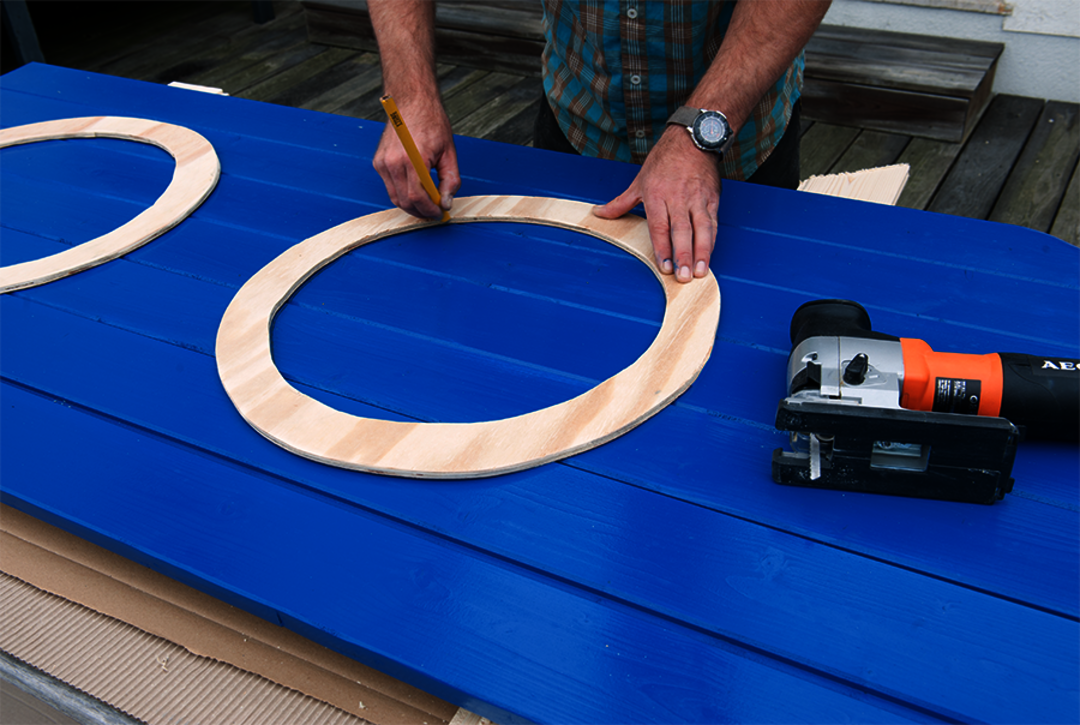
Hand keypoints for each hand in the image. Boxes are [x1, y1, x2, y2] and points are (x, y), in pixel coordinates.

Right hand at [373, 101, 459, 218]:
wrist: (411, 100)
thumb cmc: (431, 121)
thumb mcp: (449, 152)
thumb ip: (450, 180)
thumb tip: (446, 202)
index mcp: (412, 159)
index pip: (417, 197)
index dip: (429, 210)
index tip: (439, 213)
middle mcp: (393, 162)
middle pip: (404, 201)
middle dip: (421, 211)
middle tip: (434, 212)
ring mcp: (382, 162)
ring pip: (395, 197)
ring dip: (411, 204)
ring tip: (427, 203)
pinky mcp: (378, 162)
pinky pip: (390, 186)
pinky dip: (402, 193)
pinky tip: (415, 189)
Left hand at [594, 127, 720, 282]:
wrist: (693, 138)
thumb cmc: (664, 159)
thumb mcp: (639, 180)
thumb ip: (621, 203)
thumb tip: (599, 213)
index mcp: (657, 195)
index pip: (660, 226)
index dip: (662, 247)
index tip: (664, 266)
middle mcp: (678, 198)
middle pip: (681, 231)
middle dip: (683, 255)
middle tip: (684, 276)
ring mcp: (697, 199)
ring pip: (701, 229)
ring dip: (702, 252)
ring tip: (700, 271)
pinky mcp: (712, 198)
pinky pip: (712, 222)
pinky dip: (711, 240)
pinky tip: (709, 255)